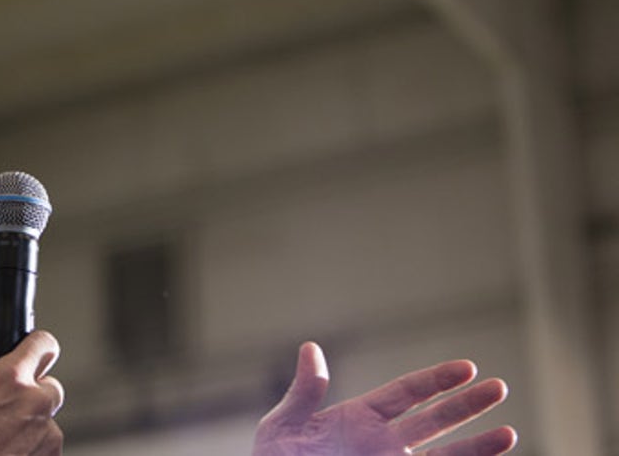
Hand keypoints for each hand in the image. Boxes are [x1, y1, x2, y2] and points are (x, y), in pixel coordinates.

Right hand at [0, 317, 63, 454]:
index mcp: (10, 380)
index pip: (44, 344)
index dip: (33, 345)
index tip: (25, 351)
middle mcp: (34, 407)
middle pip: (48, 385)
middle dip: (28, 390)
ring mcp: (44, 439)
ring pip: (45, 419)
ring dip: (28, 422)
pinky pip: (44, 446)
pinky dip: (28, 448)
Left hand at [254, 342, 516, 455]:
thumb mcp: (285, 425)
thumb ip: (304, 392)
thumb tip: (311, 348)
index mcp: (360, 418)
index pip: (407, 393)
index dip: (437, 380)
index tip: (468, 367)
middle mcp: (383, 444)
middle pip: (435, 420)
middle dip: (467, 406)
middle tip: (501, 387)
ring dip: (476, 448)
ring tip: (510, 434)